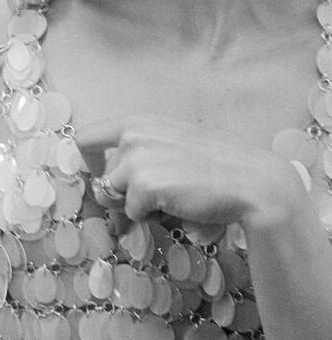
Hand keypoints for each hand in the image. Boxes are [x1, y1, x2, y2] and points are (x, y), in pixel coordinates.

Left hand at [76, 114, 308, 230]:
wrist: (251, 182)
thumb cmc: (218, 165)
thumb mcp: (174, 145)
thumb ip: (142, 155)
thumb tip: (107, 185)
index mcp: (139, 122)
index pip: (87, 137)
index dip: (88, 161)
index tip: (99, 174)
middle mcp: (132, 136)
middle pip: (102, 178)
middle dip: (121, 196)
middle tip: (155, 200)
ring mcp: (135, 161)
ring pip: (117, 198)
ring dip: (138, 207)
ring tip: (172, 199)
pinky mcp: (143, 186)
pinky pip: (133, 214)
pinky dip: (152, 218)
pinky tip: (178, 206)